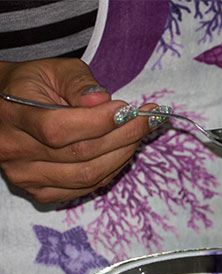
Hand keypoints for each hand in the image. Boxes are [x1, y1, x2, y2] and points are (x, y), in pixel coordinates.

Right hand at [0, 58, 153, 202]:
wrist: (6, 107)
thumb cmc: (32, 85)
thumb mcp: (52, 70)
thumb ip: (78, 82)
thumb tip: (103, 101)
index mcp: (11, 115)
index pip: (59, 129)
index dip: (99, 122)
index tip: (128, 110)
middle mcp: (14, 150)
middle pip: (80, 154)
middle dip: (121, 137)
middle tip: (144, 122)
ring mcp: (25, 176)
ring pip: (87, 176)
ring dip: (120, 157)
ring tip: (136, 136)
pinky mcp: (39, 192)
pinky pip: (85, 189)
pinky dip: (108, 171)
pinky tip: (120, 153)